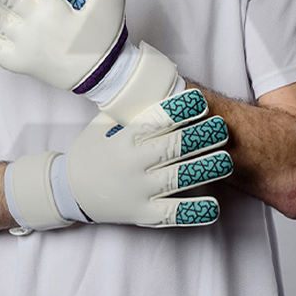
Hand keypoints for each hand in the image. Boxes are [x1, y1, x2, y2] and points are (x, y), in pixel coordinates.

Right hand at [5, 89, 230, 230]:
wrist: (68, 192)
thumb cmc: (91, 152)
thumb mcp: (101, 124)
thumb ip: (128, 108)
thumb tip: (152, 81)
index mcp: (122, 140)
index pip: (154, 122)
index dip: (179, 111)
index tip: (200, 100)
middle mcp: (131, 165)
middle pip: (171, 149)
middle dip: (199, 137)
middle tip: (222, 127)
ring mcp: (138, 192)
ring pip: (177, 179)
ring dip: (204, 169)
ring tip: (226, 159)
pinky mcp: (143, 214)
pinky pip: (172, 214)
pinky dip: (194, 211)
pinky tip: (215, 206)